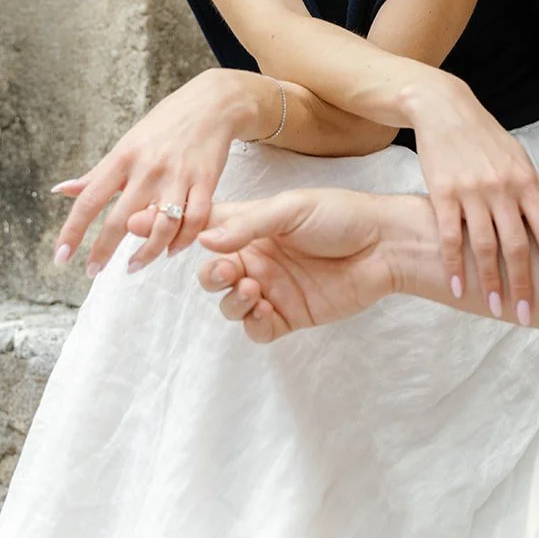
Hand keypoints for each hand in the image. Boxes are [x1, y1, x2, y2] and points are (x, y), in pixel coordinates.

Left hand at [51, 69, 255, 276]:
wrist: (212, 104)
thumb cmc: (164, 126)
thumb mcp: (126, 145)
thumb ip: (96, 174)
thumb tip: (60, 190)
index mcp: (122, 158)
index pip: (88, 200)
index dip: (72, 232)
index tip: (61, 257)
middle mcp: (148, 169)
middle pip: (120, 221)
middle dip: (103, 252)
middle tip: (93, 272)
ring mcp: (179, 176)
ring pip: (162, 227)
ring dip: (146, 253)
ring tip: (134, 265)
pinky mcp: (206, 181)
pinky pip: (196, 221)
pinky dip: (184, 241)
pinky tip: (173, 250)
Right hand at [196, 188, 394, 341]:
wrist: (384, 245)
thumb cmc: (341, 216)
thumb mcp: (291, 208)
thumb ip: (248, 225)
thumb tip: (204, 240)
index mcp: (253, 227)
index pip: (209, 230)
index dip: (185, 233)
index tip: (153, 231)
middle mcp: (258, 258)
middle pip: (213, 274)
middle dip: (212, 275)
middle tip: (229, 270)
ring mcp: (273, 288)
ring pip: (230, 303)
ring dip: (231, 299)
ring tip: (252, 287)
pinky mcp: (290, 314)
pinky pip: (257, 328)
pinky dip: (252, 322)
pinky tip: (265, 307)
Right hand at [408, 76, 538, 323]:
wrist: (446, 109)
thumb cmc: (488, 140)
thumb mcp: (523, 162)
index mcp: (527, 182)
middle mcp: (503, 188)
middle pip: (518, 245)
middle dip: (524, 285)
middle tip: (526, 316)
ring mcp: (472, 191)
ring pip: (485, 245)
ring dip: (491, 281)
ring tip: (495, 308)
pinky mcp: (442, 192)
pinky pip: (449, 235)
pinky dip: (454, 264)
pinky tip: (458, 287)